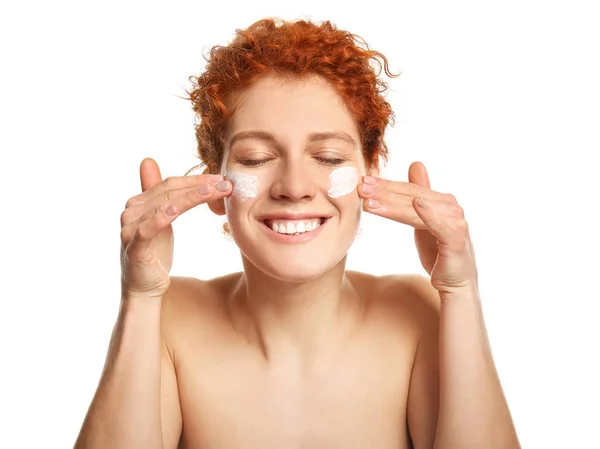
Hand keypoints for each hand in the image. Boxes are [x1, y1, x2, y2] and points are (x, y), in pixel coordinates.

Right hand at [119, 158, 231, 297]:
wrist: (144, 288)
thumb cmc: (155, 253)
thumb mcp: (161, 221)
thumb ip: (159, 194)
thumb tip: (148, 160)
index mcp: (139, 202)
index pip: (170, 184)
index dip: (195, 179)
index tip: (222, 179)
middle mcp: (131, 211)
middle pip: (168, 191)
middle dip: (199, 186)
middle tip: (225, 184)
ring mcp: (130, 229)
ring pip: (163, 205)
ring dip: (190, 197)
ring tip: (213, 192)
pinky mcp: (134, 247)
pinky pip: (148, 229)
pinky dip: (162, 217)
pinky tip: (177, 210)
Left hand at [357, 161, 477, 294]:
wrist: (455, 282)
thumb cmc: (439, 251)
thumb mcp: (423, 220)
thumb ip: (420, 193)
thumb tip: (416, 164)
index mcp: (441, 200)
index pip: (409, 190)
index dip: (386, 185)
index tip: (363, 181)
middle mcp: (450, 207)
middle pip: (411, 197)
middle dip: (384, 193)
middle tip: (360, 188)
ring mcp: (456, 221)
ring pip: (417, 210)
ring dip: (393, 205)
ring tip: (369, 203)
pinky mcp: (456, 238)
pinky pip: (440, 224)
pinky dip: (428, 213)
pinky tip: (416, 203)